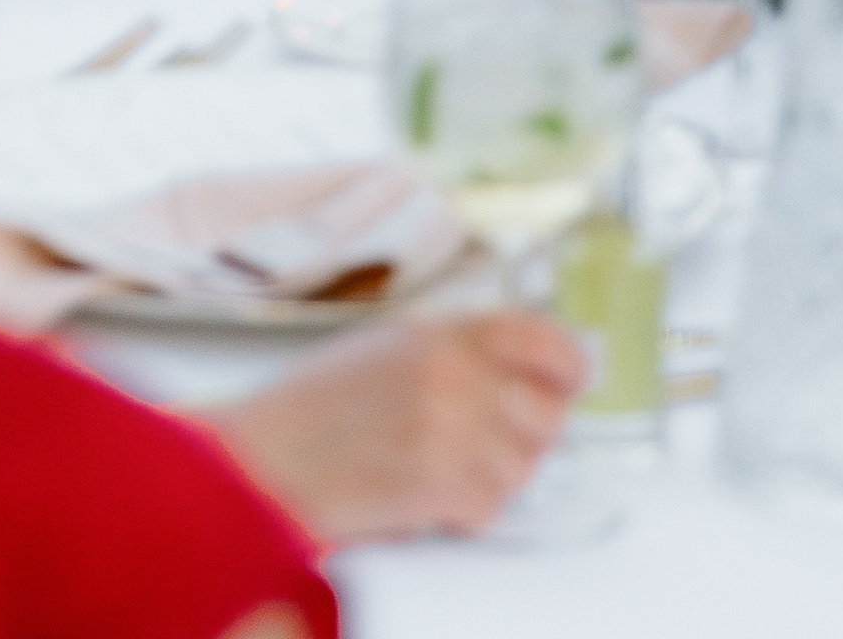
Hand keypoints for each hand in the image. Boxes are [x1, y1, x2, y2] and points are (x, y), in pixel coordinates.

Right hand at [212, 312, 588, 544]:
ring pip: (522, 464)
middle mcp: (451, 375)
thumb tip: (521, 368)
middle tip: (499, 439)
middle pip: (544, 410)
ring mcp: (448, 430)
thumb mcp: (387, 347)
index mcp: (439, 333)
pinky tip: (434, 498)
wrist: (266, 458)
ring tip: (451, 470)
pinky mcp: (436, 485)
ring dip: (497, 475)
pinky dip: (471, 509)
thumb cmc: (315, 405)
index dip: (567, 360)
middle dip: (533, 431)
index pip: (537, 337)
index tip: (576, 375)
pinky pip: (490, 505)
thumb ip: (455, 350)